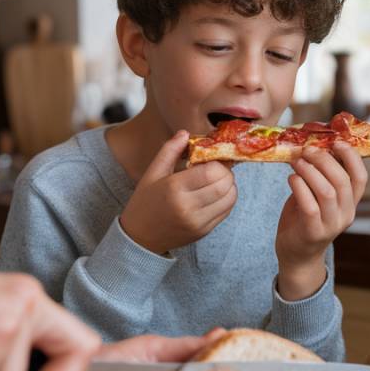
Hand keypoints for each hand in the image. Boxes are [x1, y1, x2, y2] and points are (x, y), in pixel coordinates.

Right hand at [120, 130, 237, 253]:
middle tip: (216, 168)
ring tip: (216, 181)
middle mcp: (188, 207)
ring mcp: (198, 222)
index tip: (211, 159)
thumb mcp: (152, 173)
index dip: (217, 162)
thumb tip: (185, 133)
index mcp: (174, 188)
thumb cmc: (145, 201)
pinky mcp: (204, 232)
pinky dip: (227, 199)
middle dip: (226, 172)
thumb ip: (169, 150)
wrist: (140, 238)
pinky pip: (226, 211)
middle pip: (224, 184)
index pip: (211, 171)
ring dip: (229, 185)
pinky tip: (215, 194)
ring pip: (230, 198)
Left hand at [276, 143, 367, 299]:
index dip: (351, 157)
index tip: (336, 142)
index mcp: (351, 203)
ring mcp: (331, 225)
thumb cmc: (305, 217)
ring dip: (310, 171)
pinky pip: (310, 206)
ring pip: (327, 192)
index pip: (361, 177)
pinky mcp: (313, 232)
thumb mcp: (318, 195)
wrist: (297, 255)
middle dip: (324, 160)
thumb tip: (314, 144)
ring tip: (297, 162)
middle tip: (307, 150)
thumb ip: (320, 175)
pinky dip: (300, 187)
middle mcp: (346, 214)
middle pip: (342, 180)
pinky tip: (291, 179)